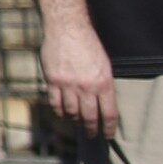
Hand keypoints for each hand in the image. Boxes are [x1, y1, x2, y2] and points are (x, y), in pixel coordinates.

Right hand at [40, 21, 116, 139]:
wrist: (67, 28)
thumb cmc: (88, 44)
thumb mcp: (104, 65)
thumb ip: (103, 85)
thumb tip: (101, 104)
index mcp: (104, 82)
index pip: (109, 114)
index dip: (108, 128)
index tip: (107, 135)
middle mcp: (87, 86)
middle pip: (89, 117)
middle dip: (91, 129)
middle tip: (91, 134)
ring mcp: (68, 85)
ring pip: (71, 112)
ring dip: (74, 119)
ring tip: (76, 121)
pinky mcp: (53, 81)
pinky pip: (55, 103)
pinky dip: (59, 110)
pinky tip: (62, 111)